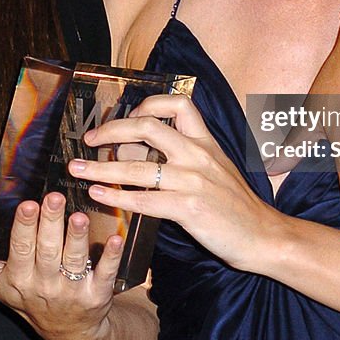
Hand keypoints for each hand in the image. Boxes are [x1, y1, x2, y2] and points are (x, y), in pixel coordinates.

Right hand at [0, 193, 123, 339]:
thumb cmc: (26, 296)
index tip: (27, 204)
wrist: (68, 332)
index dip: (24, 228)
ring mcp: (71, 291)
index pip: (20, 249)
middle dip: (50, 224)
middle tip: (54, 198)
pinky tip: (115, 238)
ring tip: (79, 215)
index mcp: (17, 278)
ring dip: (77, 237)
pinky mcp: (97, 294)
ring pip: (74, 260)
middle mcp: (43, 285)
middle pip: (47, 251)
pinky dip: (109, 257)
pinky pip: (104, 274)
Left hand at [75, 94, 277, 270]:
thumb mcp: (216, 168)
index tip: (125, 116)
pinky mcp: (189, 208)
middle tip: (89, 140)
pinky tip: (97, 196)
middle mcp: (198, 154)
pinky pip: (144, 199)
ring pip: (136, 166)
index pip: (177, 104)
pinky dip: (116, 196)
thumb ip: (187, 155)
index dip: (146, 105)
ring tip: (77, 170)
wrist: (263, 236)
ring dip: (100, 168)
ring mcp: (193, 180)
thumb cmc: (236, 205)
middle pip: (146, 127)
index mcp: (205, 141)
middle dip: (110, 131)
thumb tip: (146, 150)